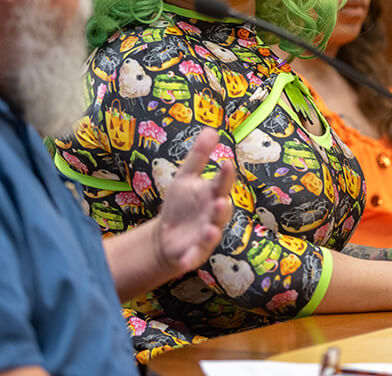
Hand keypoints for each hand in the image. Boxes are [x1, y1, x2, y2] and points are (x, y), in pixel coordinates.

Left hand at [150, 128, 235, 279]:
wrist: (165, 237)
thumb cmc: (181, 205)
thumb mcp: (186, 177)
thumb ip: (199, 156)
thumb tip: (211, 129)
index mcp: (212, 195)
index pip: (222, 183)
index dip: (225, 175)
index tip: (225, 163)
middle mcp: (213, 216)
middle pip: (222, 211)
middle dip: (222, 207)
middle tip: (221, 200)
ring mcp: (205, 236)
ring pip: (212, 234)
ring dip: (213, 232)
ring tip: (211, 229)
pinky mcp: (193, 255)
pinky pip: (194, 257)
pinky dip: (191, 259)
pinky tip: (186, 261)